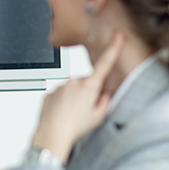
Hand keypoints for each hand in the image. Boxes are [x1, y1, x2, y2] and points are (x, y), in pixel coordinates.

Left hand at [31, 32, 125, 162]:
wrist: (51, 134)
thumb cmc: (75, 127)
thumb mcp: (98, 116)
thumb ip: (105, 101)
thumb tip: (105, 95)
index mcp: (89, 86)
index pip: (105, 63)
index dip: (113, 48)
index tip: (118, 36)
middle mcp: (74, 82)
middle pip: (86, 83)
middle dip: (87, 93)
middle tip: (84, 110)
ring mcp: (60, 86)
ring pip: (71, 90)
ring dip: (73, 99)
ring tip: (72, 115)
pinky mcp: (50, 93)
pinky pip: (60, 95)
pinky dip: (62, 103)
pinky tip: (62, 115)